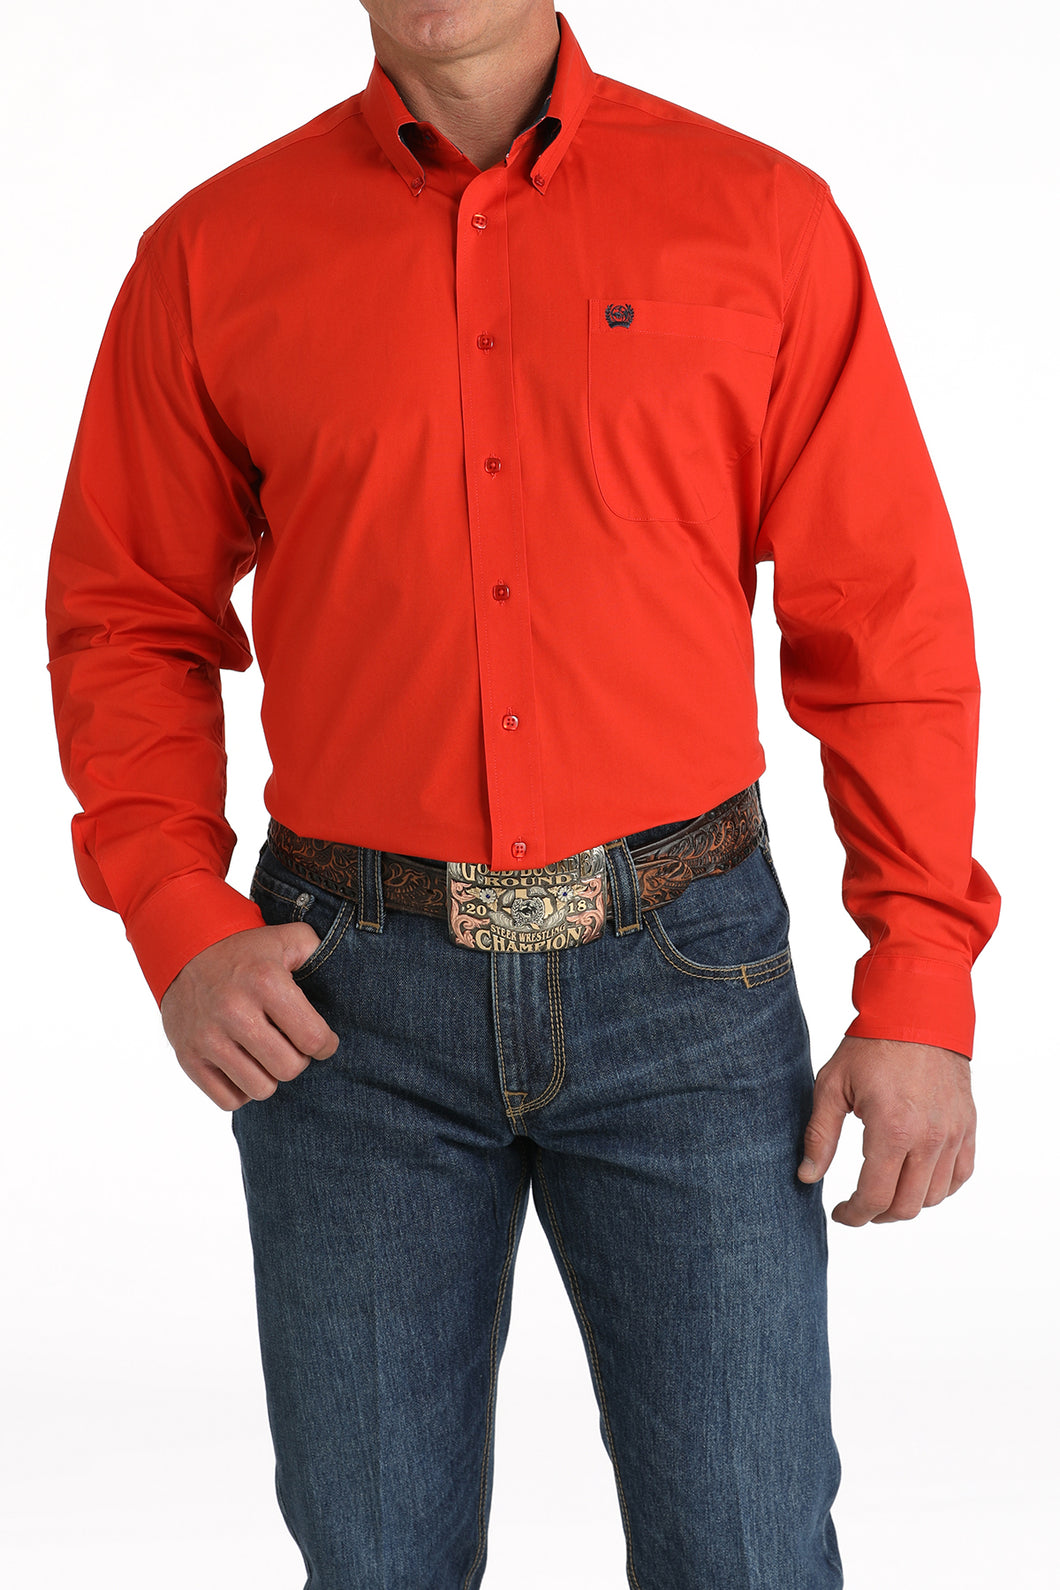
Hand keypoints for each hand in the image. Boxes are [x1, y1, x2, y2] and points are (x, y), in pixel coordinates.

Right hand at [160, 924, 340, 1110]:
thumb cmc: (244, 952)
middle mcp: (234, 1011)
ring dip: (269, 1076)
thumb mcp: (284, 938)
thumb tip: (343, 972)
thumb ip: (317, 951)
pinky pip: (229, 1100)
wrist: (182, 952)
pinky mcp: (188, 1058)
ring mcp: (208, 1037)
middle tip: (291, 1046)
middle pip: (289, 1068)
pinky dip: (241, 1089)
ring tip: (266, 1055)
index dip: (325, 1044)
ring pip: (261, 1089)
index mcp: (264, 981)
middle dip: (298, 1060)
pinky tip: (243, 1065)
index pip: (313, 1038)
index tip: (321, 1041)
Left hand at [797, 1035, 974, 1224]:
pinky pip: (960, 1176)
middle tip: (859, 1206)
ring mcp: (953, 1134)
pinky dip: (939, 1187)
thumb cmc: (871, 1046)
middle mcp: (929, 1138)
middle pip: (906, 1206)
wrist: (918, 1013)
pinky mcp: (967, 1126)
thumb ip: (820, 1136)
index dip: (853, 1215)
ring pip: (935, 1197)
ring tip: (884, 1190)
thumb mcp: (832, 1086)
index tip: (840, 1214)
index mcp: (892, 1130)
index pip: (874, 1197)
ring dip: (907, 1203)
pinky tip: (916, 1178)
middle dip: (878, 1215)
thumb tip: (808, 1177)